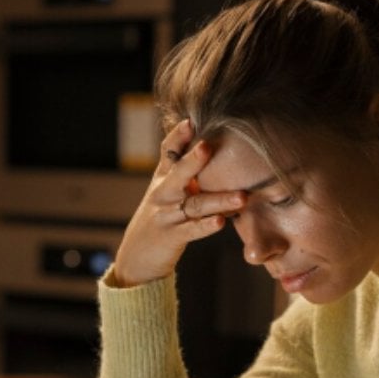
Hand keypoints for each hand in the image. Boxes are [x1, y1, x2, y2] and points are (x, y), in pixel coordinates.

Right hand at [112, 120, 245, 286]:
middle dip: (193, 160)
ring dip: (219, 200)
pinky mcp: (171, 237)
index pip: (168, 152)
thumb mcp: (167, 191)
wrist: (136, 257)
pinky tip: (221, 222)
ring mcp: (166, 215)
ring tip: (242, 197)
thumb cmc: (160, 219)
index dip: (178, 136)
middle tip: (208, 146)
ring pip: (195, 204)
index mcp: (163, 178)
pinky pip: (192, 230)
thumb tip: (210, 146)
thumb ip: (184, 172)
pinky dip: (207, 226)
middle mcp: (163, 193)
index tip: (190, 120)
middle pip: (179, 173)